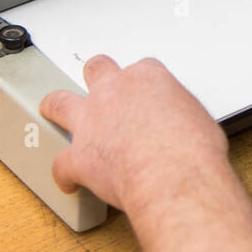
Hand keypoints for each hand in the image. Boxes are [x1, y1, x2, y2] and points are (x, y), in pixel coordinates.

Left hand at [39, 55, 227, 214]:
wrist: (174, 176)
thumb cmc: (192, 150)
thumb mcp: (201, 119)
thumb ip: (183, 115)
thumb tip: (185, 126)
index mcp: (147, 78)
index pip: (140, 70)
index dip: (142, 84)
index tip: (147, 96)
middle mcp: (114, 92)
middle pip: (96, 71)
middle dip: (96, 76)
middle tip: (98, 83)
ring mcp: (91, 121)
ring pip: (60, 103)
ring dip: (55, 107)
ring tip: (50, 109)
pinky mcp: (79, 155)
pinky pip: (60, 164)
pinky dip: (64, 174)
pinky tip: (67, 182)